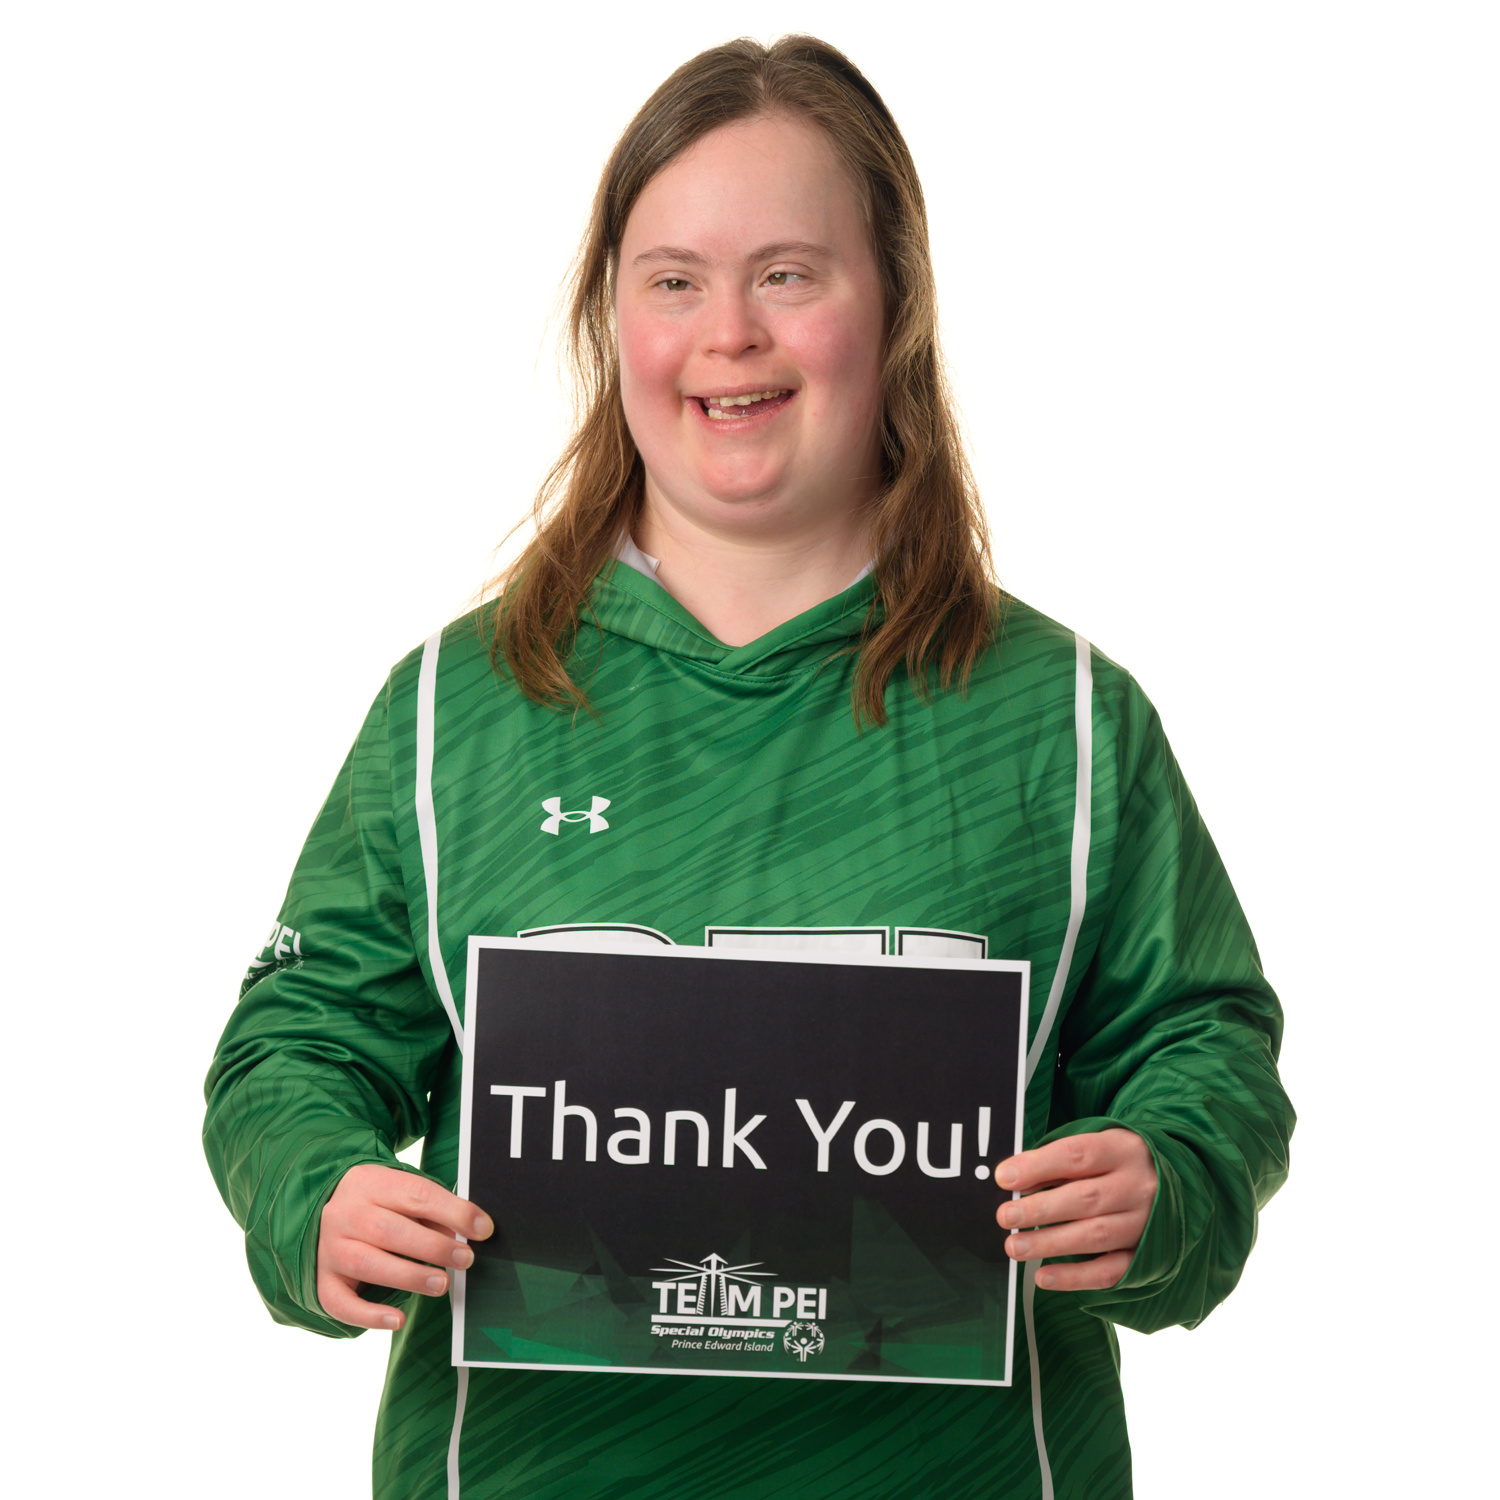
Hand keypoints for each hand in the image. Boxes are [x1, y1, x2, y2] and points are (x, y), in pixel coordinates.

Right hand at [317, 1163, 493, 1330]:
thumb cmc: (376, 1205)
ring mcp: (329, 1248)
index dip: (453, 1211)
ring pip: (367, 1264)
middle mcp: (345, 1214)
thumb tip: (466, 1233)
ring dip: (409, 1276)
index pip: (416, 1194)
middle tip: (465, 1260)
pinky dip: (369, 1315)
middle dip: (433, 1247)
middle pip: (389, 1230)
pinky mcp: (322, 1281)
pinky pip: (340, 1303)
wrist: (316, 1213)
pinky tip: (397, 1320)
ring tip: (441, 1285)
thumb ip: (429, 1211)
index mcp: (370, 1183)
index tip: (484, 1228)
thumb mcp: (399, 1193)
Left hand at [994, 1128, 1156, 1290]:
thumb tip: (1015, 1180)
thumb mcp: (1097, 1146)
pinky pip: (1110, 1271)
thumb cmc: (1120, 1163)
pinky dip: (1075, 1277)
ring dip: (1050, 1244)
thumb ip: (1058, 1161)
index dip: (1038, 1166)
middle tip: (1005, 1216)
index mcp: (1123, 1150)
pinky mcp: (1146, 1256)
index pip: (1077, 1155)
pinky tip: (1044, 1276)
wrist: (1179, 1181)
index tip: (1004, 1177)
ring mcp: (1145, 1223)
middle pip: (1085, 1198)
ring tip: (1015, 1246)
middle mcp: (1138, 1186)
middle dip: (1040, 1210)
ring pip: (1095, 1236)